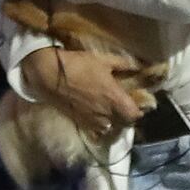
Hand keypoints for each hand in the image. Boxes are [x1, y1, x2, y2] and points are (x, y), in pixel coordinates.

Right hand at [25, 48, 143, 137]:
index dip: (138, 111)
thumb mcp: (104, 60)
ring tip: (111, 112)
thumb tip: (140, 66)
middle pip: (124, 124)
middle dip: (126, 117)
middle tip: (124, 107)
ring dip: (113, 122)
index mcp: (115, 99)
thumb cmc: (79, 65)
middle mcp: (106, 114)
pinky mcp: (80, 122)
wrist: (50, 76)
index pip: (134, 115)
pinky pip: (95, 129)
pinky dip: (99, 124)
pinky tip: (97, 114)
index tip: (136, 103)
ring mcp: (92, 120)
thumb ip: (124, 64)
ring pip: (110, 128)